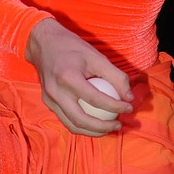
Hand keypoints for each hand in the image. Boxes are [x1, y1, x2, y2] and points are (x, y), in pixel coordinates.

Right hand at [25, 17, 133, 135]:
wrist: (43, 42)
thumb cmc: (72, 47)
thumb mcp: (97, 56)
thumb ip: (115, 76)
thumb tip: (129, 97)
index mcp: (68, 77)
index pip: (96, 99)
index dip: (115, 106)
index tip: (129, 107)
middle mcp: (56, 92)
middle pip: (81, 120)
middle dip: (102, 128)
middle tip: (118, 124)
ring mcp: (49, 99)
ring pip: (71, 125)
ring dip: (92, 131)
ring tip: (108, 128)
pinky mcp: (47, 102)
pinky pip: (65, 119)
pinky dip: (81, 124)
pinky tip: (94, 122)